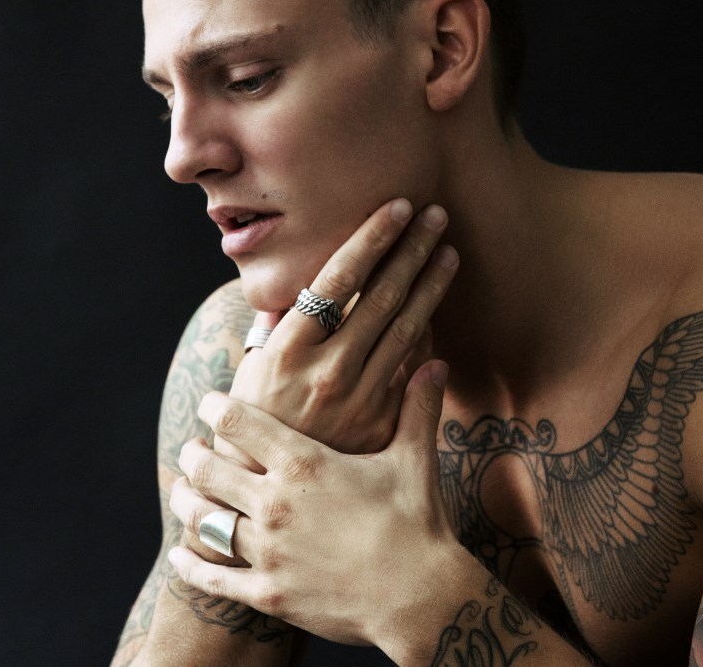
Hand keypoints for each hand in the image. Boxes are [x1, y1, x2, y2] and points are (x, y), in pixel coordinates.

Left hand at [168, 361, 463, 647]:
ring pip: (202, 519)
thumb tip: (435, 362)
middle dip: (193, 454)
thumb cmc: (418, 523)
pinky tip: (181, 554)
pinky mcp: (267, 593)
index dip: (215, 408)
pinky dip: (189, 563)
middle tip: (192, 448)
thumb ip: (417, 406)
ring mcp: (267, 551)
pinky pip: (210, 577)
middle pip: (207, 468)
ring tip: (182, 491)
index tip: (210, 403)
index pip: (239, 423)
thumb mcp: (415, 458)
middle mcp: (275, 503)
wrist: (420, 597)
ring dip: (185, 501)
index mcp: (305, 464)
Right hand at [224, 198, 457, 462]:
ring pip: (406, 329)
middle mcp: (326, 370)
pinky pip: (411, 367)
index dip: (372, 239)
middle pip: (383, 297)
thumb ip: (279, 329)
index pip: (339, 280)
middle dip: (413, 251)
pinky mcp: (381, 422)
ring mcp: (359, 398)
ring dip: (431, 286)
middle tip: (437, 216)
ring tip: (449, 252)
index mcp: (288, 349)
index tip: (398, 208)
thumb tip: (299, 288)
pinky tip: (438, 307)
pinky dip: (426, 334)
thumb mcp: (253, 372)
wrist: (267, 494)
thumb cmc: (254, 424)